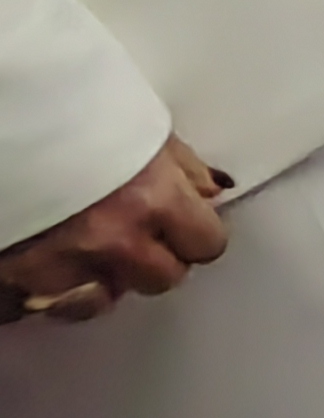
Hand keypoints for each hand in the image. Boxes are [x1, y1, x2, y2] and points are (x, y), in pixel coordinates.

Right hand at [0, 137, 229, 324]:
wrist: (2, 122)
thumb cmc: (68, 112)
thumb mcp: (143, 126)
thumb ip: (183, 168)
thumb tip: (210, 195)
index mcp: (152, 197)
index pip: (207, 244)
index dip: (199, 234)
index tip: (190, 227)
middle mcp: (113, 241)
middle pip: (163, 277)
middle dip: (155, 258)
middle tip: (135, 230)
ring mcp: (64, 269)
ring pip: (106, 299)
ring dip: (104, 278)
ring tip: (88, 242)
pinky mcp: (20, 286)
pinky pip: (53, 305)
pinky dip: (56, 290)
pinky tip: (55, 260)